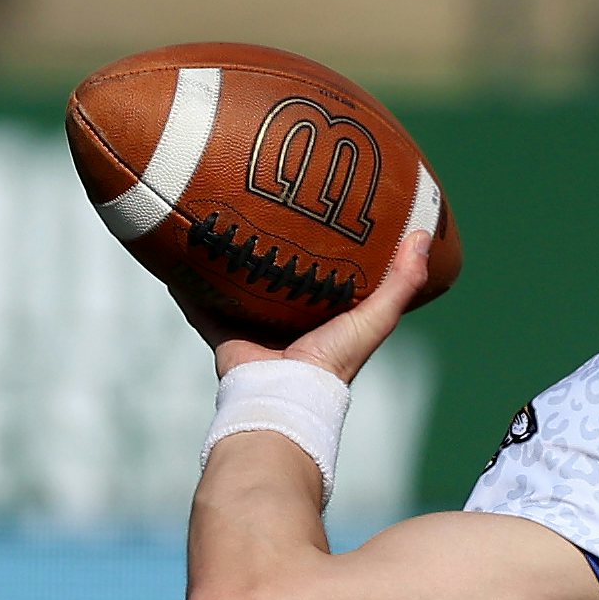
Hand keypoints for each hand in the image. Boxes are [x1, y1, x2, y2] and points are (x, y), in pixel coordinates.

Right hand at [179, 225, 432, 383]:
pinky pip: (198, 303)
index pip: (328, 275)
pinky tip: (174, 254)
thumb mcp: (376, 316)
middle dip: (271, 248)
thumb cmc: (335, 360)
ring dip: (228, 261)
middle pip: (278, 277)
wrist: (283, 394)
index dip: (328, 247)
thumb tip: (423, 235)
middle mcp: (288, 321)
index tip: (324, 210)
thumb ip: (401, 281)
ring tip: (217, 221)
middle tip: (263, 205)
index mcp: (325, 318)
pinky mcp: (222, 333)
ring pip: (237, 287)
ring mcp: (253, 327)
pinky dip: (186, 284)